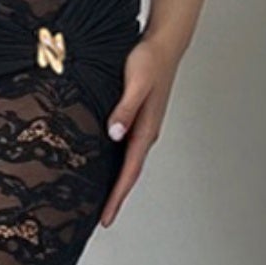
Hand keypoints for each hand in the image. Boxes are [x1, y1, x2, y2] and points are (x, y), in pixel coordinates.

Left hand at [98, 32, 181, 226]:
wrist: (164, 44)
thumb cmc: (149, 60)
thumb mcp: (135, 83)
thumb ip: (125, 108)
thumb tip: (115, 134)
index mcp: (145, 129)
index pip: (129, 172)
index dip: (116, 196)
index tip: (105, 218)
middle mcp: (145, 133)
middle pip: (129, 173)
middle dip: (116, 197)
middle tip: (102, 219)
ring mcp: (143, 127)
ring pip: (128, 163)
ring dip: (117, 182)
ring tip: (101, 200)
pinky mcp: (138, 118)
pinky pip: (126, 149)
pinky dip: (117, 164)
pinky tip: (105, 166)